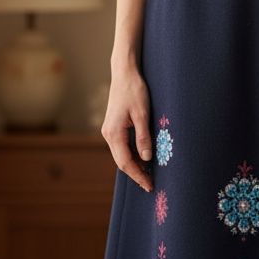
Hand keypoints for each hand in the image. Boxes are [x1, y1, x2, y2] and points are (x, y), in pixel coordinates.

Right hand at [100, 63, 153, 191]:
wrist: (124, 73)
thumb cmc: (134, 90)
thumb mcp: (143, 114)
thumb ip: (144, 137)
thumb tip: (147, 159)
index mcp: (114, 133)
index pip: (126, 162)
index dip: (138, 175)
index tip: (150, 185)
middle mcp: (108, 134)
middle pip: (121, 162)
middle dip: (136, 174)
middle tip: (150, 184)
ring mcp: (109, 131)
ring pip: (121, 155)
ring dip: (134, 165)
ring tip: (149, 174)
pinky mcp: (113, 127)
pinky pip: (121, 147)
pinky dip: (131, 155)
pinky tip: (142, 159)